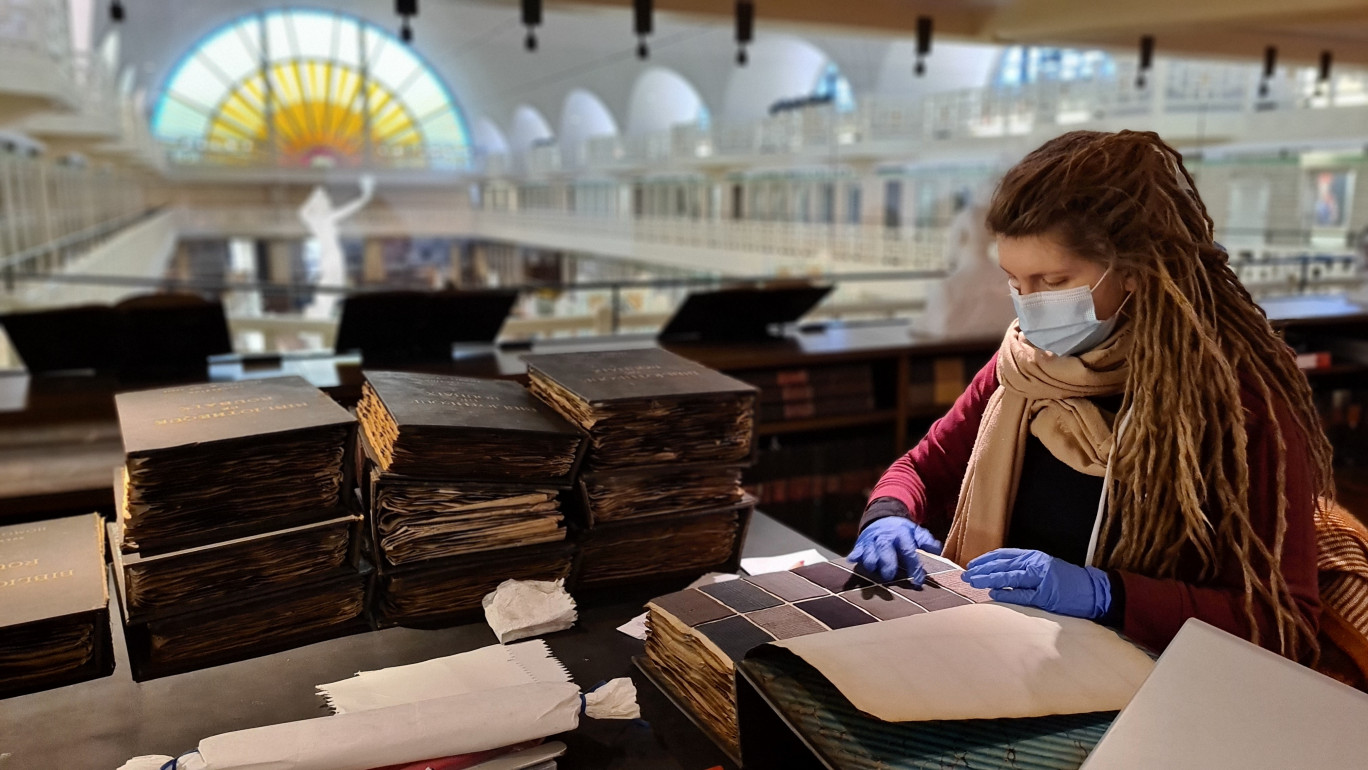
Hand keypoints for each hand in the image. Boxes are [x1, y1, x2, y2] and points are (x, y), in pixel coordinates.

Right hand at [846, 517, 942, 584]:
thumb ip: (925, 541)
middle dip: (887, 563)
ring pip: (869, 551)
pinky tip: (853, 560)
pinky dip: (855, 555)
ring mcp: (872, 540)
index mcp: (902, 534)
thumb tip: (937, 550)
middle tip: (890, 576)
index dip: (914, 567)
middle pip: (885, 549)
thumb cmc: (902, 531)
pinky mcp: (861, 543)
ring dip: (871, 562)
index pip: (908, 551)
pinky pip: (856, 550)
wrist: (882, 517)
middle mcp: (886, 537)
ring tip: (874, 571)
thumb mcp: (916, 532)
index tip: (918, 582)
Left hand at [962, 548, 1110, 618]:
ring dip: (989, 580)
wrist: (1092, 590)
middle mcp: (1036, 564)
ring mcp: (1041, 579)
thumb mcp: (1044, 567)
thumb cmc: (1066, 580)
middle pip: (1003, 565)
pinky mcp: (1046, 596)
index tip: (971, 566)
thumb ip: (1023, 568)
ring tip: (973, 583)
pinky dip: (1007, 594)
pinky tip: (993, 594)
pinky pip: (1022, 594)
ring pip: (1009, 577)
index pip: (1004, 555)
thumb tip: (998, 574)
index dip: (986, 560)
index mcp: (1034, 556)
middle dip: (982, 570)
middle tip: (965, 576)